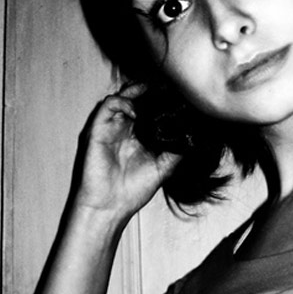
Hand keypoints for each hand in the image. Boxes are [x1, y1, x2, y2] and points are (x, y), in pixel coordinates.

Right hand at [71, 87, 180, 218]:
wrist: (110, 206)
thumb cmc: (132, 191)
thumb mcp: (164, 168)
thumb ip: (176, 150)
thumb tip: (194, 136)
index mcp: (139, 136)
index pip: (149, 108)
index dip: (160, 99)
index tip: (176, 95)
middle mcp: (125, 128)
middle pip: (135, 97)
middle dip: (150, 89)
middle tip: (166, 87)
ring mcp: (111, 127)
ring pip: (122, 95)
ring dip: (137, 90)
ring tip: (152, 92)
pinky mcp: (98, 129)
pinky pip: (108, 105)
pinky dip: (122, 102)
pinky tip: (135, 110)